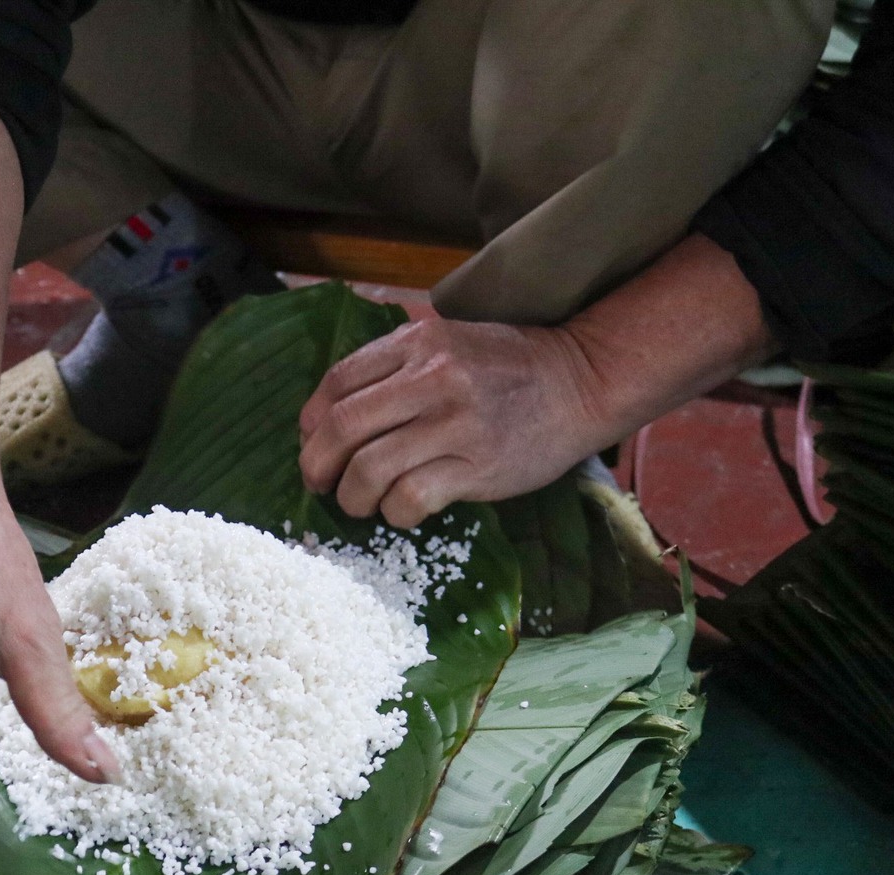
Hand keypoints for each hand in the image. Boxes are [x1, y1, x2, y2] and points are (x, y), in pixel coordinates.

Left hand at [299, 319, 607, 528]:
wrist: (582, 382)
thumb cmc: (510, 368)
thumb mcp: (450, 342)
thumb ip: (396, 366)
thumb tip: (330, 416)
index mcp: (419, 343)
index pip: (338, 382)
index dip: (311, 421)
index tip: (312, 444)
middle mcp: (433, 378)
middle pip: (342, 426)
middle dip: (316, 464)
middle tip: (318, 484)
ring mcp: (456, 424)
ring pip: (369, 469)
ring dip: (352, 497)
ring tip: (360, 503)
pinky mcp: (478, 466)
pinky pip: (410, 498)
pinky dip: (394, 513)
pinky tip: (401, 512)